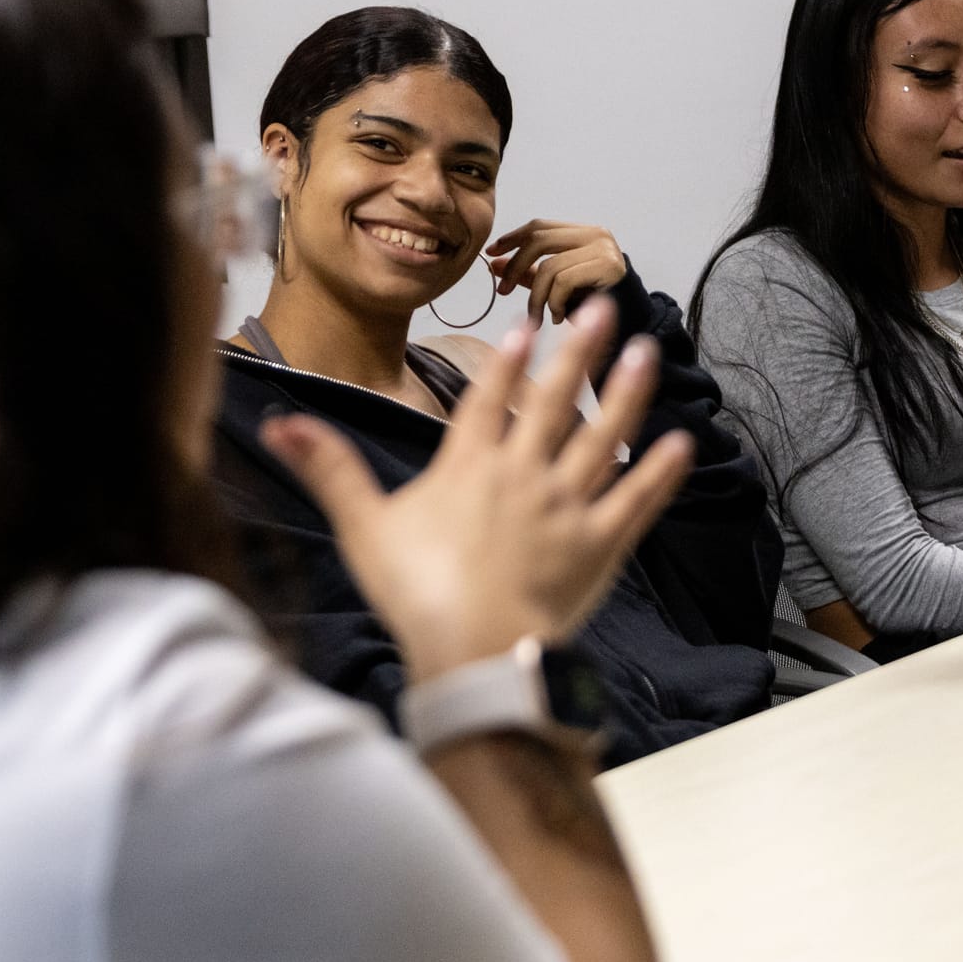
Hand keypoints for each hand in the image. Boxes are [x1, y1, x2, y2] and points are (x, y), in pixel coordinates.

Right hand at [260, 297, 693, 682]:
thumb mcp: (363, 527)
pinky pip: (637, 500)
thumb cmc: (415, 594)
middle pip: (554, 403)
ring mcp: (566, 507)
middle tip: (602, 309)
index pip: (488, 401)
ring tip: (648, 352)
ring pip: (603, 437)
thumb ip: (330, 468)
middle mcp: (522, 475)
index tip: (527, 325)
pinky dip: (660, 473)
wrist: (474, 652)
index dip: (507, 362)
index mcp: (467, 468)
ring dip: (626, 394)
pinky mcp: (601, 544)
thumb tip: (279, 421)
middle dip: (578, 353)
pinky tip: (683, 442)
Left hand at [487, 219, 627, 326]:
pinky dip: (553, 303)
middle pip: (539, 240)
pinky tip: (557, 317)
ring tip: (537, 318)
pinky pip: (564, 281)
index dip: (512, 238)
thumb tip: (497, 265)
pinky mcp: (609, 266)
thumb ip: (530, 273)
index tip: (491, 253)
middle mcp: (596, 234)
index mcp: (583, 233)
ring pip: (550, 266)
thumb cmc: (594, 306)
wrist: (633, 326)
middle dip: (515, 266)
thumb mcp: (557, 287)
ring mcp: (605, 248)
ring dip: (535, 296)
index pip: (539, 226)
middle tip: (501, 291)